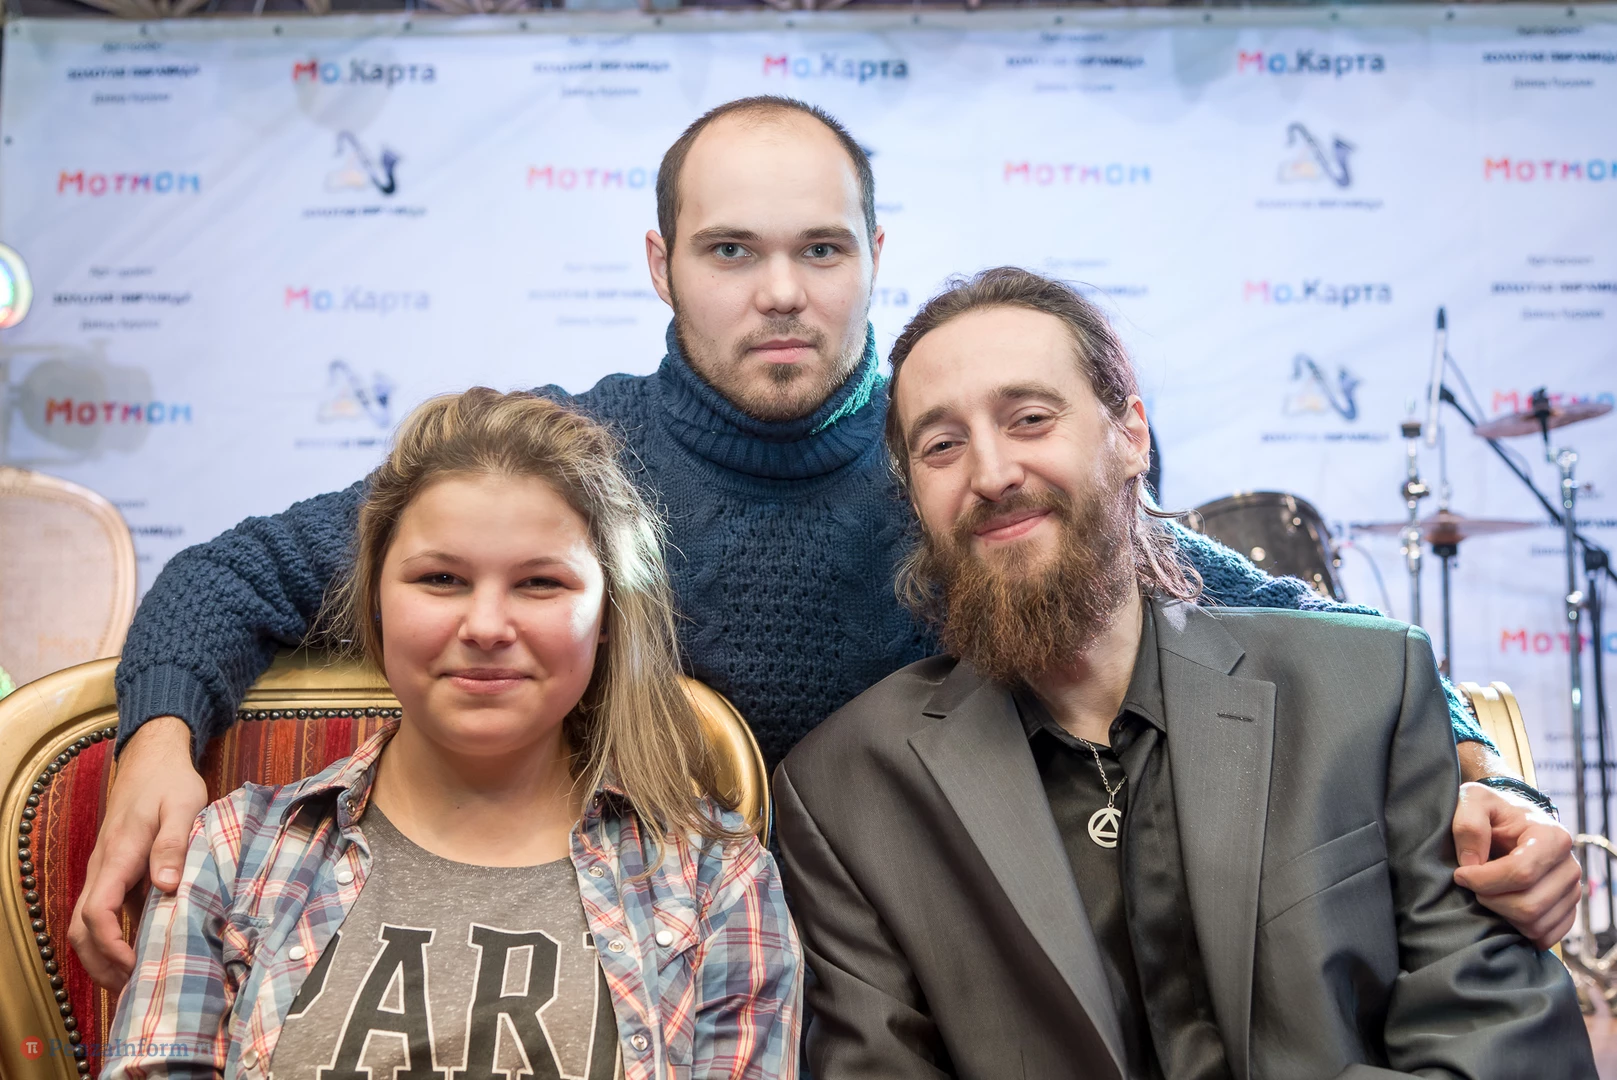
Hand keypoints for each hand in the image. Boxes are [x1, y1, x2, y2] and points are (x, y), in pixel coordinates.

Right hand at [67, 717, 206, 988]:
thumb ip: (173, 844)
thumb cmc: (169, 783)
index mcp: (118, 856)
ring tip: (131, 981)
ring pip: (84, 924)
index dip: (111, 945)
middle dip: (100, 963)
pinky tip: (135, 954)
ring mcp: (104, 872)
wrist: (152, 760)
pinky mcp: (113, 873)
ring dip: (101, 956)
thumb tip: (166, 885)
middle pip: (80, 928)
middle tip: (132, 988)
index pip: (97, 912)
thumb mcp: (183, 806)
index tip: (135, 965)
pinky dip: (109, 939)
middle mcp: (102, 869)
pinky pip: (99, 913)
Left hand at [1451, 781, 1579, 949]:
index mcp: (1553, 837)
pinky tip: (1500, 911)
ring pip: (1536, 925)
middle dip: (1490, 901)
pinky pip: (1546, 936)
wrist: (1511, 823)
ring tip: (1486, 894)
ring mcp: (1572, 891)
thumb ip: (1469, 825)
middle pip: (1529, 905)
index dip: (1484, 880)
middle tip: (1472, 887)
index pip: (1521, 873)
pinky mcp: (1567, 910)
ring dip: (1502, 916)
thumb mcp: (1473, 802)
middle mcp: (1570, 867)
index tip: (1460, 874)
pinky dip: (1519, 930)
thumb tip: (1472, 862)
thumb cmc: (1491, 812)